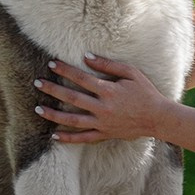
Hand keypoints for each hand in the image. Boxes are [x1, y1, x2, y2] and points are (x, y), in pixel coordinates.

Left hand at [34, 54, 173, 144]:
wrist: (157, 118)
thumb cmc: (146, 92)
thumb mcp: (131, 73)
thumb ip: (108, 65)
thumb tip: (87, 57)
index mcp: (109, 90)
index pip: (81, 78)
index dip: (65, 70)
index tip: (52, 64)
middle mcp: (103, 108)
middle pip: (72, 97)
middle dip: (53, 90)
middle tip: (37, 83)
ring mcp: (102, 123)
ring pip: (73, 120)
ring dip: (54, 115)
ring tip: (38, 109)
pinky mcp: (104, 134)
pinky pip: (83, 138)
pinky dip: (68, 138)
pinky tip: (54, 136)